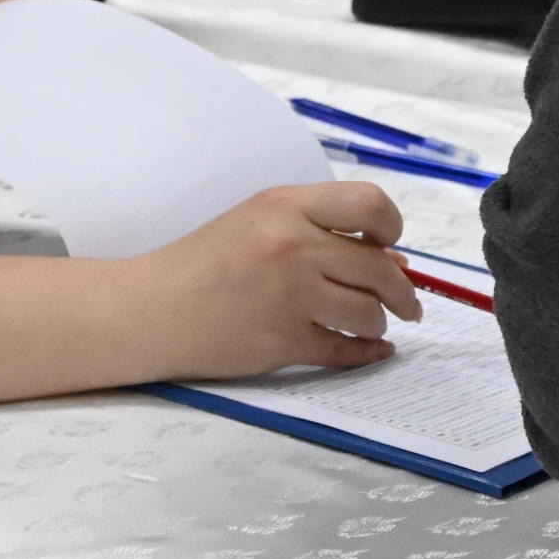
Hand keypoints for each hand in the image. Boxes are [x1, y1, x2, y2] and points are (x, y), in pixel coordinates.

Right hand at [132, 181, 421, 378]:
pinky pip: (346, 351)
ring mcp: (290, 296)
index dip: (392, 227)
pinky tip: (370, 351)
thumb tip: (392, 257)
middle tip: (407, 303)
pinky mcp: (284, 342)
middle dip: (402, 291)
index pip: (370, 205)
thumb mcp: (258, 221)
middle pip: (379, 269)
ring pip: (369, 314)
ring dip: (379, 323)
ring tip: (373, 324)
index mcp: (286, 206)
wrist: (152, 309)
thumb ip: (319, 229)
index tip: (390, 245)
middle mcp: (293, 246)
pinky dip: (366, 353)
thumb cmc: (204, 261)